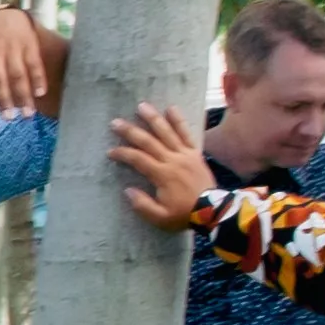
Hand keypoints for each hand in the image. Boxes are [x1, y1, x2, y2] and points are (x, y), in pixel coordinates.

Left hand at [0, 5, 58, 114]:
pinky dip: (38, 78)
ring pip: (19, 73)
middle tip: (8, 118)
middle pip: (0, 76)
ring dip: (24, 94)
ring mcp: (14, 47)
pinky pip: (35, 64)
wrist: (8, 16)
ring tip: (27, 114)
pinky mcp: (30, 45)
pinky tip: (40, 93)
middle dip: (4, 98)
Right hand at [109, 103, 213, 233]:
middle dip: (130, 131)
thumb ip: (142, 205)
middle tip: (115, 122)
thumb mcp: (160, 218)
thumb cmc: (184, 215)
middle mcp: (172, 160)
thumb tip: (128, 190)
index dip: (122, 153)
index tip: (110, 152)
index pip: (137, 159)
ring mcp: (185, 154)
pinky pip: (187, 133)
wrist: (213, 211)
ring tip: (142, 106)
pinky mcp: (195, 153)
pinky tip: (171, 108)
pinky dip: (179, 120)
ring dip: (153, 118)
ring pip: (167, 132)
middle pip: (148, 141)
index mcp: (162, 175)